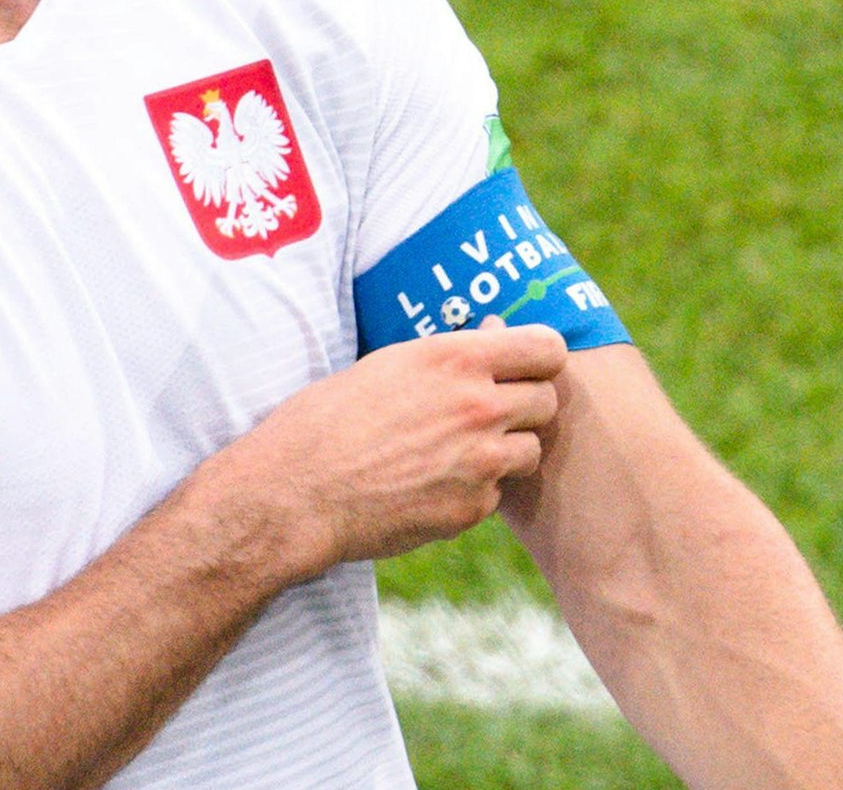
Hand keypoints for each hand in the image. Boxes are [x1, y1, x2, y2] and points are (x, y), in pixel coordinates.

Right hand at [210, 320, 566, 581]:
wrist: (296, 492)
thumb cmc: (327, 418)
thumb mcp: (388, 365)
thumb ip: (451, 355)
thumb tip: (497, 334)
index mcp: (455, 358)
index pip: (547, 347)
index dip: (539, 357)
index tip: (524, 366)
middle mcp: (479, 406)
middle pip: (547, 400)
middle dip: (524, 404)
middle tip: (486, 412)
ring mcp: (480, 462)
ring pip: (531, 450)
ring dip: (506, 449)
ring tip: (456, 449)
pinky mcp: (472, 508)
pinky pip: (497, 493)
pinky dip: (475, 488)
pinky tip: (431, 483)